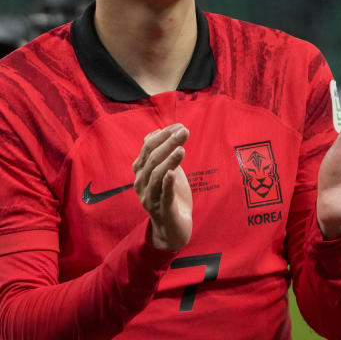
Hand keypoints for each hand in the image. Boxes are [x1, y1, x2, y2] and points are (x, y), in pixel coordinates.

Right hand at [132, 123, 192, 250]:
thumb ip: (165, 154)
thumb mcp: (168, 171)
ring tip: (181, 148)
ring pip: (156, 175)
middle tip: (184, 131)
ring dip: (168, 160)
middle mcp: (142, 183)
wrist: (173, 228)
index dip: (163, 135)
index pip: (148, 148)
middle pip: (152, 158)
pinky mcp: (162, 210)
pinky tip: (172, 172)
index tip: (180, 125)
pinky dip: (166, 183)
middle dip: (168, 142)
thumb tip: (167, 131)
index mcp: (142, 172)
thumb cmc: (171, 196)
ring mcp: (150, 197)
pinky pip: (163, 195)